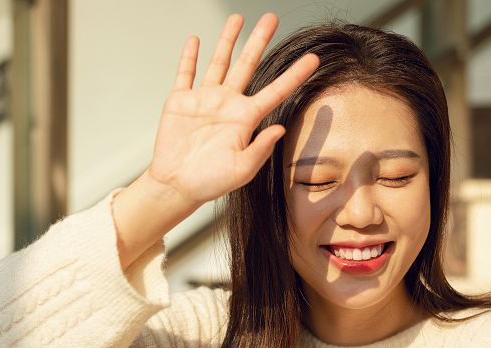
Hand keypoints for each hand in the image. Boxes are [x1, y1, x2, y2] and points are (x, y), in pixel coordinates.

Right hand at [146, 13, 318, 205]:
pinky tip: (195, 40)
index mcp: (245, 119)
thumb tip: (280, 128)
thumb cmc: (210, 183)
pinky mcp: (180, 102)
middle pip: (247, 65)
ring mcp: (204, 100)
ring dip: (227, 40)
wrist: (177, 186)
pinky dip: (189, 57)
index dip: (295, 74)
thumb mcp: (241, 171)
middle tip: (271, 18)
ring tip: (237, 18)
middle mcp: (227, 104)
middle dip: (258, 41)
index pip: (276, 90)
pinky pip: (186, 74)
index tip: (314, 58)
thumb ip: (260, 150)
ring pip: (219, 62)